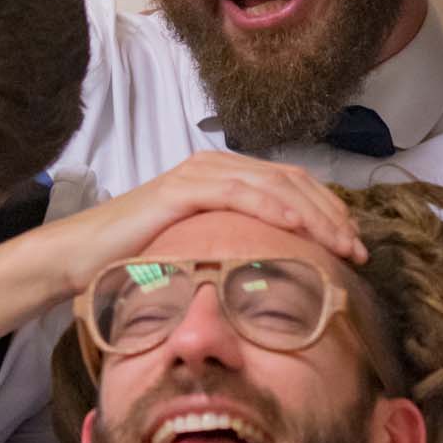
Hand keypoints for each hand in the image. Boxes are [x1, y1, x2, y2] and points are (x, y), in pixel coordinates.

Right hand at [44, 153, 365, 294]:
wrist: (84, 256)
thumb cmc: (141, 261)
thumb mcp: (203, 251)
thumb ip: (237, 249)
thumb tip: (282, 277)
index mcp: (228, 176)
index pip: (294, 185)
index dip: (330, 212)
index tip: (355, 247)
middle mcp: (218, 165)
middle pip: (293, 182)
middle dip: (332, 216)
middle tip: (358, 251)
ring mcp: (200, 173)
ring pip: (274, 185)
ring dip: (314, 215)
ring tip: (340, 244)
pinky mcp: (181, 188)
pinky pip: (237, 192)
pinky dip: (271, 206)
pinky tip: (296, 227)